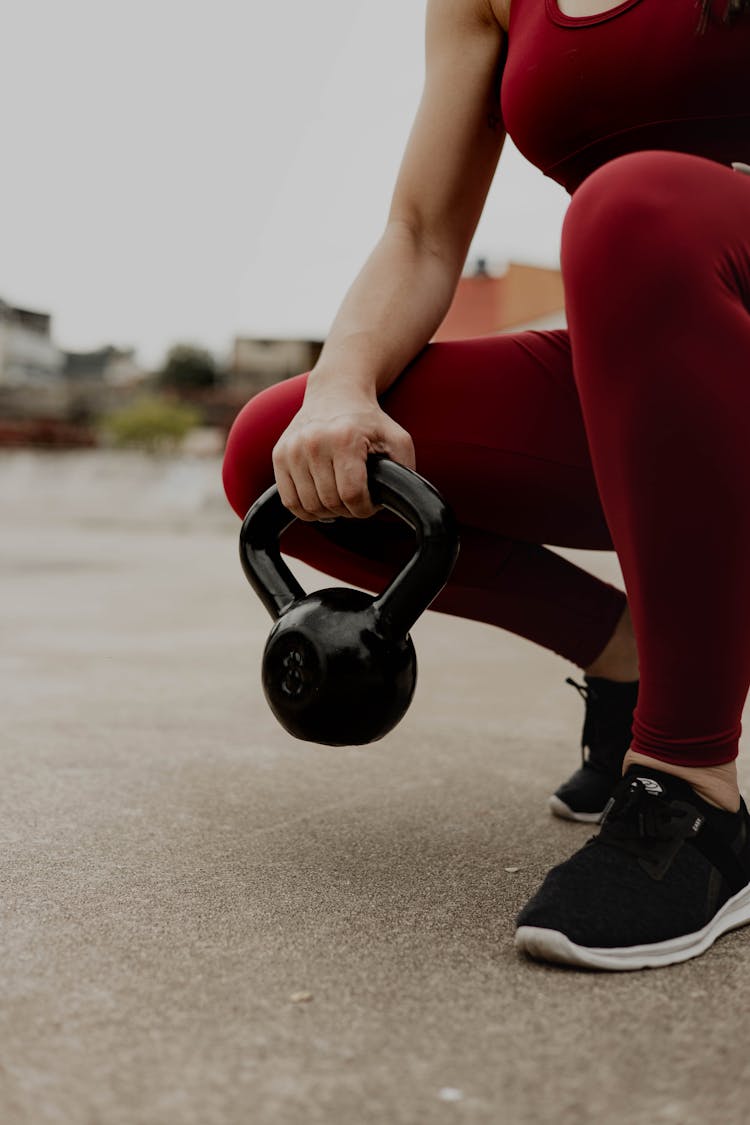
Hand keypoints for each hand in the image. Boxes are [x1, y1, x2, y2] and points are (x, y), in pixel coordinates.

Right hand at [272, 389, 415, 520]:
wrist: (335, 393)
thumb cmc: (368, 420)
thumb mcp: (397, 438)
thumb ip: (406, 468)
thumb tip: (400, 500)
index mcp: (344, 438)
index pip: (352, 495)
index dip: (365, 509)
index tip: (371, 503)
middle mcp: (314, 442)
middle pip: (329, 503)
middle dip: (347, 510)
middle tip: (356, 500)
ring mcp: (292, 449)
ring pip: (308, 506)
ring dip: (327, 511)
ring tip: (339, 498)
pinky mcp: (278, 455)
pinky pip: (289, 501)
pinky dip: (305, 509)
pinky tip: (320, 499)